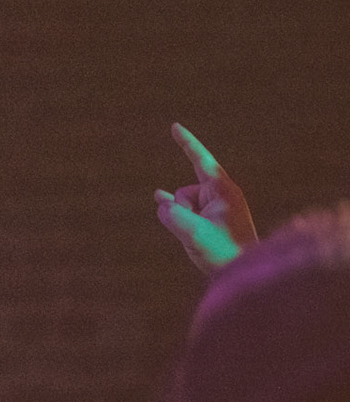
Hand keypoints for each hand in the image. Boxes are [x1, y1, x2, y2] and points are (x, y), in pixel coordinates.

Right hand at [154, 122, 257, 275]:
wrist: (244, 275)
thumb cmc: (224, 253)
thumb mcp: (193, 233)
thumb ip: (171, 215)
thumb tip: (163, 206)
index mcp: (224, 191)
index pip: (201, 159)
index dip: (186, 142)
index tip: (174, 126)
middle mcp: (222, 195)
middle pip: (185, 191)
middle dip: (181, 209)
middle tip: (202, 234)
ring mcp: (218, 208)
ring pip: (184, 205)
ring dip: (183, 220)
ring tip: (201, 240)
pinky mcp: (213, 220)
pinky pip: (188, 210)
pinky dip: (176, 207)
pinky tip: (158, 197)